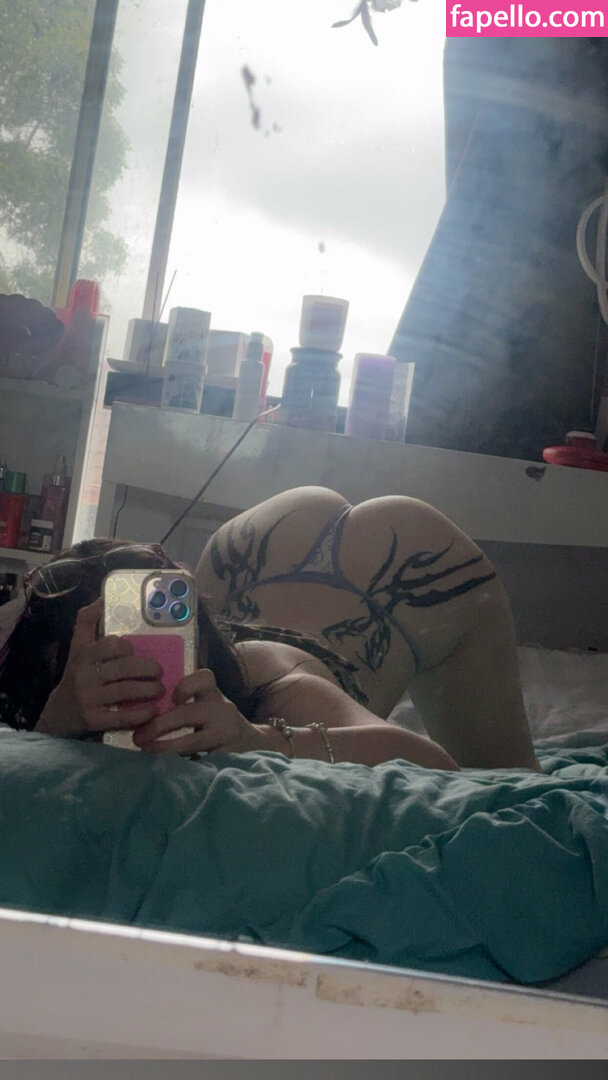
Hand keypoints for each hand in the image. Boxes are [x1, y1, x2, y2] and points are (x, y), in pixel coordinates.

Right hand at [37, 599, 164, 737]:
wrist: (57, 717)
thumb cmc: (74, 679)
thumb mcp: (76, 651)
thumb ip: (85, 624)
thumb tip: (99, 599)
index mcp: (83, 656)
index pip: (113, 645)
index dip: (129, 648)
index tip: (135, 653)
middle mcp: (84, 676)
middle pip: (124, 668)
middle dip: (148, 669)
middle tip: (159, 672)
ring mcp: (88, 699)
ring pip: (126, 690)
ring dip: (150, 689)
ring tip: (159, 690)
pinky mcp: (94, 721)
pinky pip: (123, 717)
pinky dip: (142, 713)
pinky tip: (153, 710)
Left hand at [131, 667, 278, 755]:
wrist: (256, 746)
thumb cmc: (220, 724)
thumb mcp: (209, 707)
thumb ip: (185, 706)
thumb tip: (142, 715)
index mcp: (214, 695)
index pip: (204, 678)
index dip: (185, 686)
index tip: (172, 699)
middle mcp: (223, 710)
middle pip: (187, 714)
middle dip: (158, 726)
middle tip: (138, 738)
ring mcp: (228, 734)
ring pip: (192, 741)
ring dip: (165, 748)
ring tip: (148, 752)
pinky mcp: (230, 756)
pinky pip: (201, 762)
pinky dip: (182, 766)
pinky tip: (169, 770)